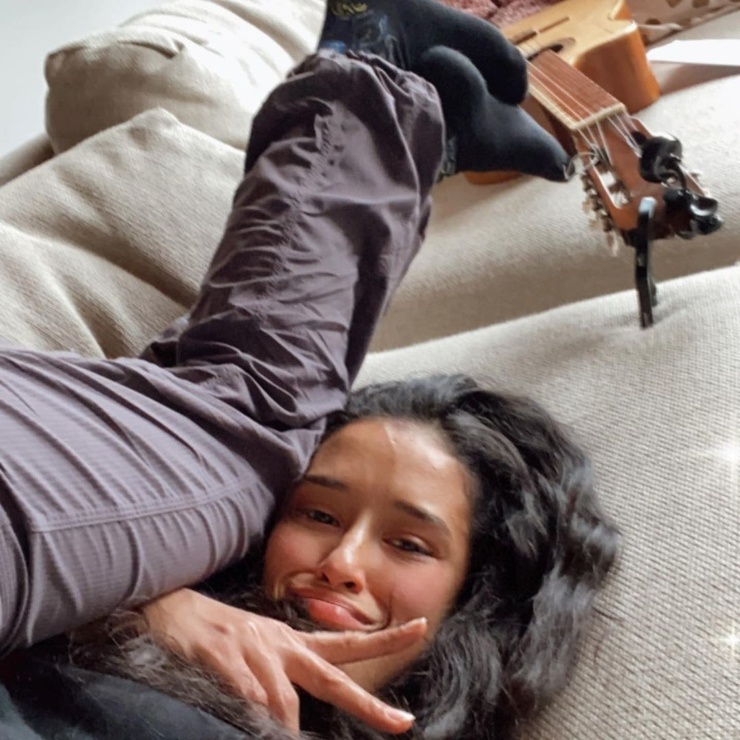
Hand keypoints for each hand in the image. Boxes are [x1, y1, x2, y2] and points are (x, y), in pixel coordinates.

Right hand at [140, 588, 425, 733]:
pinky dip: (251, 713)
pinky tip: (249, 718)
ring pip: (283, 702)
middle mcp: (278, 645)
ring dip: (283, 728)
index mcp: (290, 641)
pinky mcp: (223, 658)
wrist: (166, 604)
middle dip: (368, 704)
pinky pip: (246, 697)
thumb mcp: (254, 647)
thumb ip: (279, 676)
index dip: (384, 639)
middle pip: (331, 676)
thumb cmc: (212, 633)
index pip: (345, 643)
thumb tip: (292, 717)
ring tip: (278, 737)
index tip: (421, 628)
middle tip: (402, 723)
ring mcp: (252, 650)